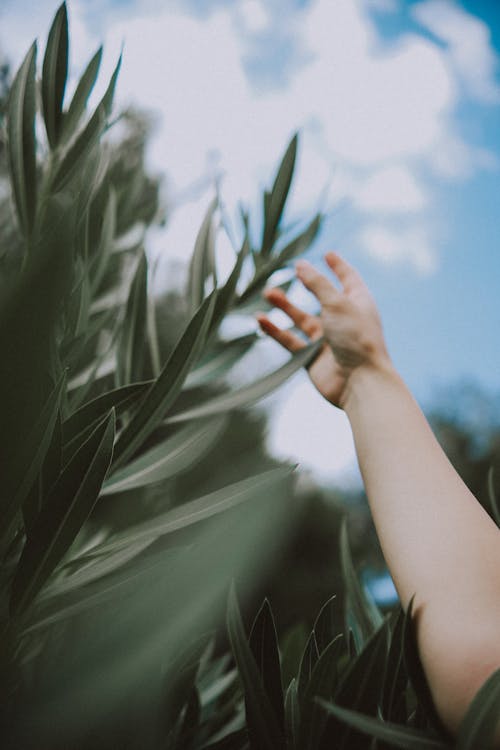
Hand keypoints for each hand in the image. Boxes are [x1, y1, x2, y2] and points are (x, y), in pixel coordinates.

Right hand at [256, 252, 391, 408]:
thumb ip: (317, 283)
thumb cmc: (357, 339)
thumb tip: (301, 265)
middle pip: (322, 297)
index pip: (348, 279)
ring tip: (268, 293)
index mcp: (358, 303)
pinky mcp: (313, 358)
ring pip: (302, 319)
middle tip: (292, 271)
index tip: (327, 254)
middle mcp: (343, 320)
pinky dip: (276, 331)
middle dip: (307, 284)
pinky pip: (291, 341)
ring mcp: (328, 340)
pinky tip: (260, 321)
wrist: (360, 383)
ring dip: (285, 306)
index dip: (338, 266)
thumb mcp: (337, 303)